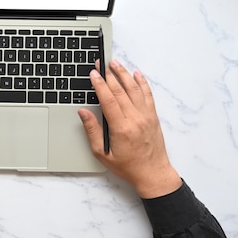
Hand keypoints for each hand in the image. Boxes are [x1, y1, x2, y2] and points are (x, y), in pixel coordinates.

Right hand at [78, 59, 180, 198]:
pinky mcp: (153, 116)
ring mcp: (146, 116)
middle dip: (108, 74)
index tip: (93, 74)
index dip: (99, 84)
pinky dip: (142, 83)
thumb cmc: (128, 166)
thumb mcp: (102, 154)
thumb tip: (83, 113)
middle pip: (120, 91)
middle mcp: (135, 119)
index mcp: (121, 128)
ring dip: (124, 74)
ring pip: (134, 89)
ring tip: (115, 63)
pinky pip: (147, 95)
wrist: (153, 174)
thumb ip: (92, 131)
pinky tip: (137, 74)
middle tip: (101, 63)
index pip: (108, 99)